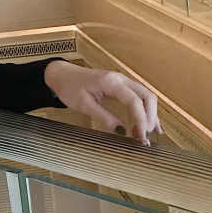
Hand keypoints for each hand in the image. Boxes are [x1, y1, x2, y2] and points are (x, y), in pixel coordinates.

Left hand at [44, 60, 162, 145]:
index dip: (141, 119)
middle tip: (144, 137)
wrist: (61, 74)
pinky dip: (145, 109)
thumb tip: (123, 132)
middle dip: (150, 117)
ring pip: (145, 95)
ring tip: (151, 134)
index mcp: (111, 82)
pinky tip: (150, 124)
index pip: (134, 100)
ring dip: (150, 114)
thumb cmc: (69, 88)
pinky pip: (138, 96)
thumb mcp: (84, 105)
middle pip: (146, 96)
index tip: (141, 137)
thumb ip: (104, 117)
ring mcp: (121, 80)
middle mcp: (120, 79)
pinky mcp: (120, 85)